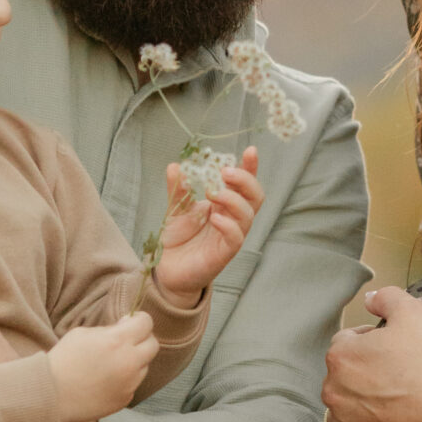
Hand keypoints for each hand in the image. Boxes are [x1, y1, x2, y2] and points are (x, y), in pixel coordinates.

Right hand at [48, 312, 157, 421]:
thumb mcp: (82, 333)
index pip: (146, 323)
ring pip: (144, 366)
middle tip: (126, 341)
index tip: (129, 322)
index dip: (139, 320)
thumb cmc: (63, 360)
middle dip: (142, 339)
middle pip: (153, 345)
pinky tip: (105, 380)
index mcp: (117, 341)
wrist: (51, 394)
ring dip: (134, 361)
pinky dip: (125, 380)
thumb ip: (109, 329)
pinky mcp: (125, 399)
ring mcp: (129, 383)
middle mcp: (129, 362)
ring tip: (111, 364)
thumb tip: (126, 326)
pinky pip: (133, 384)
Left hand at [154, 149, 262, 303]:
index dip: (250, 168)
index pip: (244, 185)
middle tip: (225, 172)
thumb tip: (176, 166)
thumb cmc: (178, 238)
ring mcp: (230, 236)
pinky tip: (214, 217)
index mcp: (225, 204)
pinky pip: (236, 239)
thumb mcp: (176, 208)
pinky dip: (228, 225)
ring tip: (213, 193)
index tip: (250, 151)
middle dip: (245, 180)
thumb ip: (178, 189)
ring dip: (233, 200)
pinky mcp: (223, 254)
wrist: (167, 270)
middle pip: (255, 197)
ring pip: (247, 216)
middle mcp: (232, 219)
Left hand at [321, 287, 421, 421]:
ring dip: (362, 404)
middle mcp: (333, 389)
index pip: (346, 342)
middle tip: (398, 376)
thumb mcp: (414, 312)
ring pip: (345, 408)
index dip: (371, 342)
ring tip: (395, 403)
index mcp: (340, 356)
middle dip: (364, 374)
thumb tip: (370, 298)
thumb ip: (387, 297)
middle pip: (344, 376)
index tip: (394, 349)